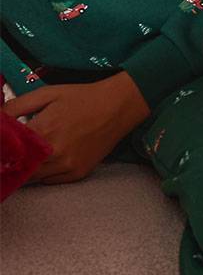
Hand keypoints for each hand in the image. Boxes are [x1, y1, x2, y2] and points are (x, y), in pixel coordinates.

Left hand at [2, 72, 150, 183]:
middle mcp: (53, 152)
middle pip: (18, 168)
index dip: (1, 152)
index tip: (2, 150)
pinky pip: (51, 181)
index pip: (7, 151)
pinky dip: (45, 174)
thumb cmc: (82, 97)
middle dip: (12, 163)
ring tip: (31, 157)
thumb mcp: (49, 93)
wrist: (118, 106)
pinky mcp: (77, 173)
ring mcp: (66, 166)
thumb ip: (18, 106)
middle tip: (15, 154)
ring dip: (27, 170)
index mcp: (43, 130)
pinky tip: (50, 160)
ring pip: (32, 178)